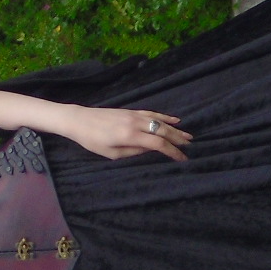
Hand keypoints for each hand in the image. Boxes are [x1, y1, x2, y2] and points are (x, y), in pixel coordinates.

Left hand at [65, 107, 192, 161]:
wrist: (79, 120)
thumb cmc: (92, 140)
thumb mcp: (111, 153)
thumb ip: (133, 152)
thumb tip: (150, 150)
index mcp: (130, 136)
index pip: (158, 144)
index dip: (172, 151)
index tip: (182, 158)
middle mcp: (135, 123)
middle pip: (162, 131)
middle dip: (177, 139)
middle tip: (190, 146)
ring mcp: (134, 115)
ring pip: (159, 121)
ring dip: (175, 128)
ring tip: (187, 135)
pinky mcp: (131, 111)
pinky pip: (152, 113)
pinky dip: (164, 117)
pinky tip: (174, 120)